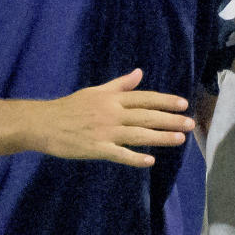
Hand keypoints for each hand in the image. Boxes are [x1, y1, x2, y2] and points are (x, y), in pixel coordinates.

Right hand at [32, 69, 194, 166]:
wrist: (44, 123)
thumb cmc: (71, 106)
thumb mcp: (96, 91)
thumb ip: (120, 84)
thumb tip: (140, 73)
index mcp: (112, 98)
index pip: (144, 98)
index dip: (165, 101)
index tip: (183, 103)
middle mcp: (112, 113)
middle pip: (146, 116)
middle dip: (170, 119)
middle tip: (190, 123)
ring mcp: (105, 132)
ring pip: (138, 135)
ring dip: (160, 137)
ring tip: (179, 139)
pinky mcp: (96, 149)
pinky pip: (119, 154)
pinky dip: (135, 158)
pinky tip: (150, 161)